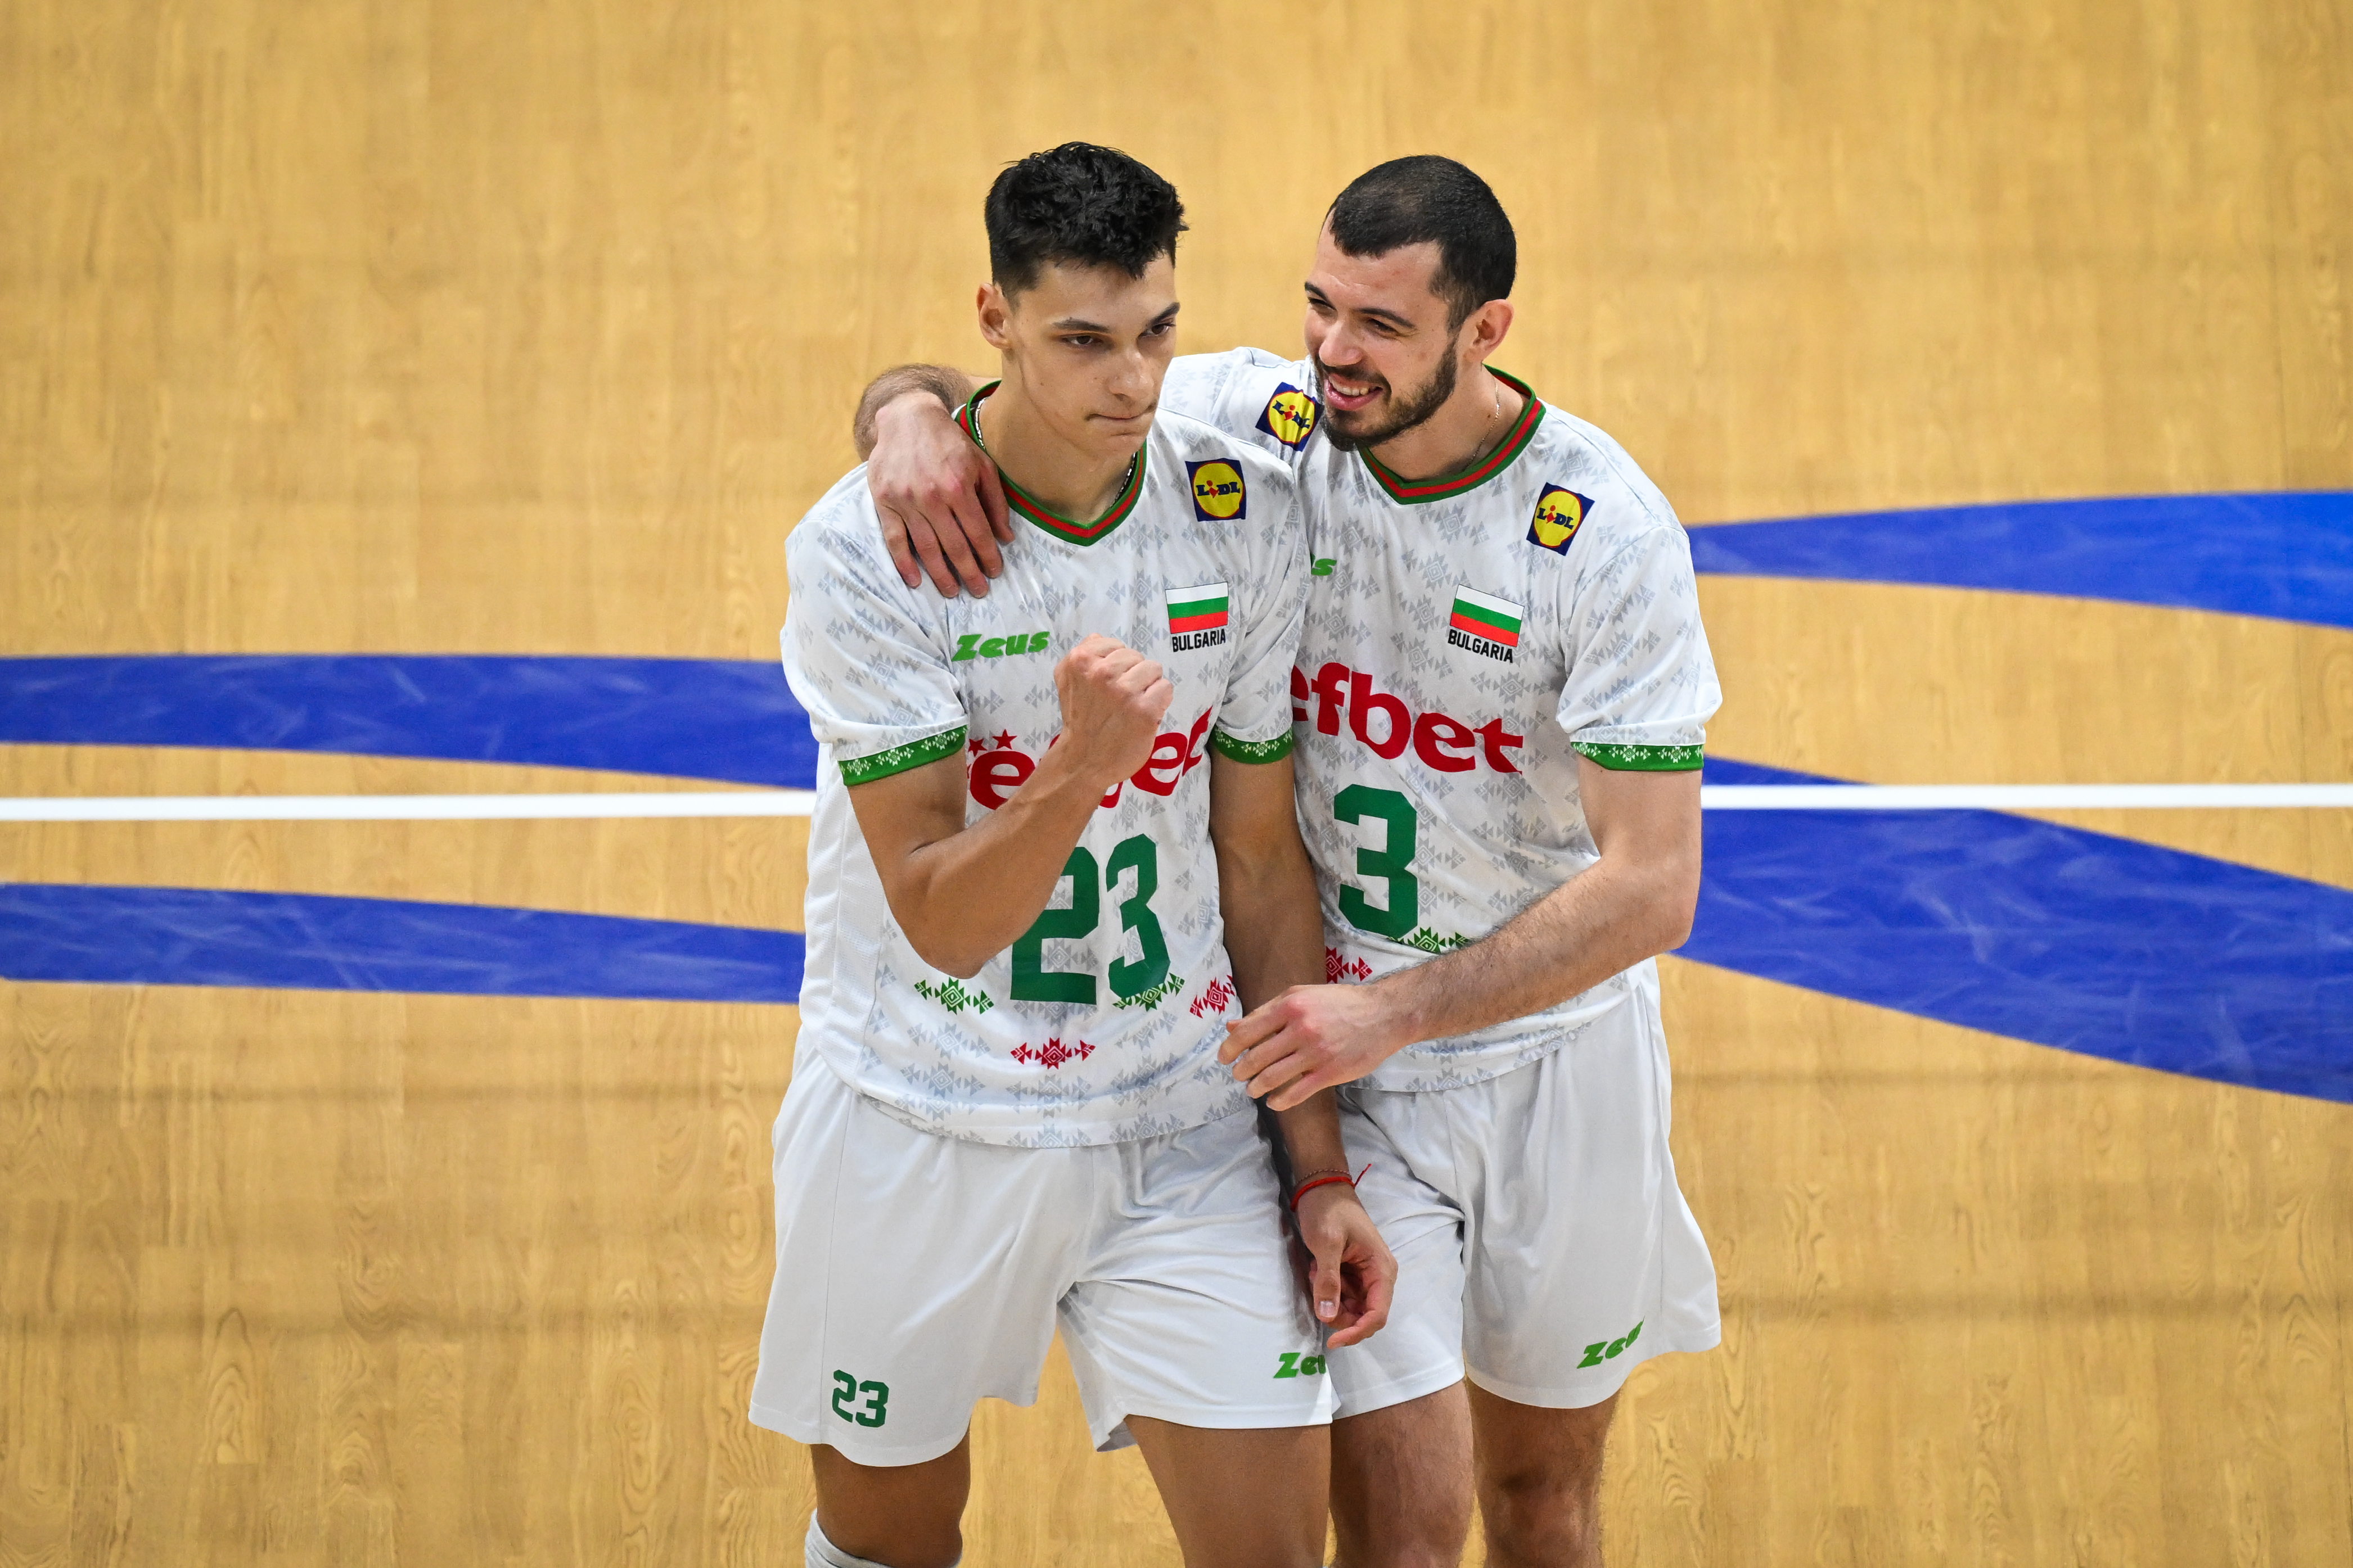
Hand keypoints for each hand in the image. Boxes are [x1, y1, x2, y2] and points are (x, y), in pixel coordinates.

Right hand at [868, 392, 1010, 597]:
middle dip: (969, 572)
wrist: (907, 419)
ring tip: (953, 591)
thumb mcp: (981, 465)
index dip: (988, 556)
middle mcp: (932, 496)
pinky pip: (894, 540)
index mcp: (959, 486)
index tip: (995, 572)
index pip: (978, 532)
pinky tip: (915, 581)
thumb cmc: (950, 443)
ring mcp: (906, 501)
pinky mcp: (884, 502)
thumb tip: (1006, 537)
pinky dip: (904, 563)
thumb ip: (995, 501)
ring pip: (926, 548)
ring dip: (941, 574)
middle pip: (954, 545)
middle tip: (978, 591)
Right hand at [1052, 635, 1174, 789]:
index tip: (1107, 686)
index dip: (1117, 666)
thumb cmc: (1079, 720)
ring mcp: (1124, 692)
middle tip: (1120, 700)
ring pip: (1154, 670)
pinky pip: (1166, 689)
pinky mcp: (1144, 711)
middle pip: (1138, 657)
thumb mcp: (1067, 680)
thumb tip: (1099, 637)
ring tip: (1132, 707)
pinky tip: (1145, 715)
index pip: (1117, 646)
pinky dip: (1159, 702)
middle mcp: (1101, 673)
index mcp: (1081, 660)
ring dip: (1148, 688)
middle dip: (1133, 676)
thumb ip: (1082, 656)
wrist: (1084, 760)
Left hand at [1220, 983, 1410, 1110]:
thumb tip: (1232, 1026)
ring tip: (1253, 1090)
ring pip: (1271, 1077)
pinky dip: (1279, 1101)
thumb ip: (1266, 1011)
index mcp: (1290, 1005)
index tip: (1224, 1058)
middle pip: (1255, 1058)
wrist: (1383, 1015)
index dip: (1229, 1048)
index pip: (1247, 1031)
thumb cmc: (1340, 1003)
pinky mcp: (1330, 1072)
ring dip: (1256, 1087)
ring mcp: (1315, 1052)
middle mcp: (1300, 1028)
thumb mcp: (1301, 996)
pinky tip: (1274, 1101)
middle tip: (1239, 1076)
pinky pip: (1295, 1093)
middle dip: (1241, 1071)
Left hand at [1294, 1184, 1393, 1347]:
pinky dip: (1325, 1291)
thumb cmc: (1328, 1211)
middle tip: (1317, 1288)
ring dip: (1329, 1299)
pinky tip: (1317, 1269)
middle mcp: (1378, 1277)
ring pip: (1349, 1309)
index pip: (1377, 1315)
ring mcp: (1364, 1277)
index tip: (1332, 1341)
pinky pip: (1340, 1297)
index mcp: (1381, 1270)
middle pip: (1363, 1316)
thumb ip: (1328, 1280)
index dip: (1357, 1332)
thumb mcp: (1326, 1243)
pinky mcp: (1351, 1275)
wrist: (1322, 1189)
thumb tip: (1328, 1316)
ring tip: (1316, 1271)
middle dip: (1338, 1313)